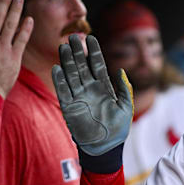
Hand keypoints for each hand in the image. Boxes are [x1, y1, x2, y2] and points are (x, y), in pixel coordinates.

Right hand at [52, 35, 132, 155]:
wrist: (105, 147)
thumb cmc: (118, 129)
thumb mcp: (126, 107)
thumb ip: (124, 89)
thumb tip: (121, 71)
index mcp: (104, 88)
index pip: (97, 65)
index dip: (93, 52)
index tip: (90, 38)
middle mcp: (90, 89)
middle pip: (82, 66)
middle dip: (77, 52)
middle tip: (72, 37)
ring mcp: (79, 97)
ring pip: (71, 75)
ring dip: (67, 61)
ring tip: (63, 47)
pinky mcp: (69, 107)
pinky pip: (63, 91)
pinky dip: (60, 80)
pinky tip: (57, 68)